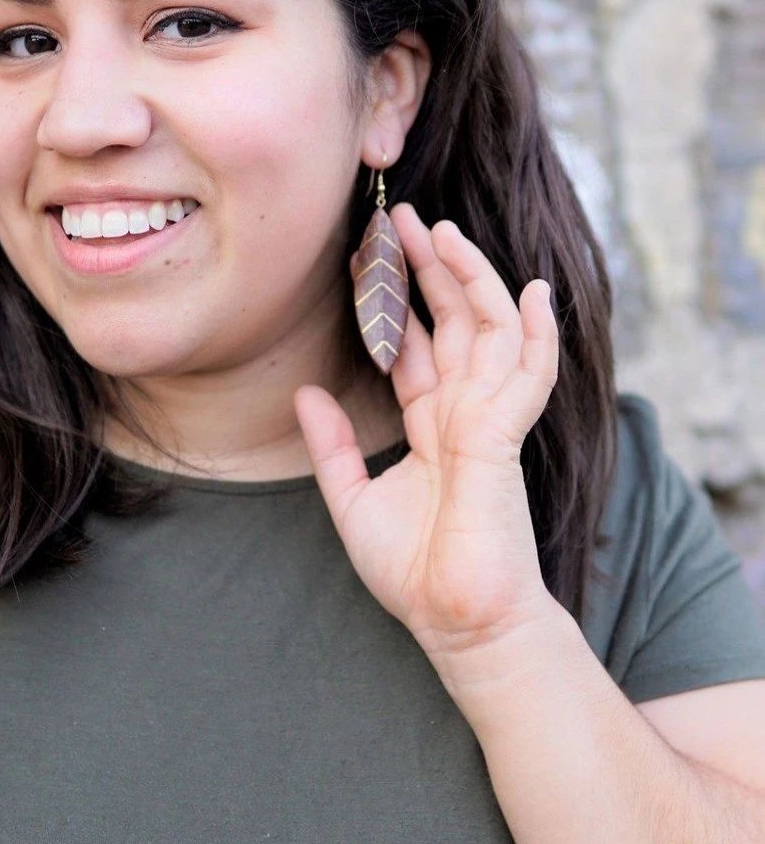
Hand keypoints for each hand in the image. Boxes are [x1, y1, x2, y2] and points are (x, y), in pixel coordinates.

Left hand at [294, 202, 560, 673]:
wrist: (455, 625)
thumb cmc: (415, 573)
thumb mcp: (354, 500)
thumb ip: (333, 445)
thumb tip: (304, 392)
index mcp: (432, 423)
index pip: (415, 345)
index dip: (396, 300)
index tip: (373, 255)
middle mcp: (463, 413)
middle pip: (453, 323)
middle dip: (432, 270)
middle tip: (406, 219)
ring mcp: (489, 422)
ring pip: (490, 332)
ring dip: (474, 280)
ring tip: (446, 233)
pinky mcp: (504, 438)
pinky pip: (529, 374)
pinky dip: (538, 333)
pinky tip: (536, 293)